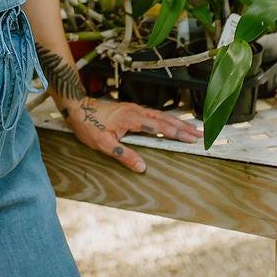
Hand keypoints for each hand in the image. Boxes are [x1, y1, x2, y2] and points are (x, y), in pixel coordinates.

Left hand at [59, 95, 202, 172]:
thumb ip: (124, 155)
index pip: (159, 126)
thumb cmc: (88, 125)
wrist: (78, 108)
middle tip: (199, 134)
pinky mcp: (131, 109)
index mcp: (131, 119)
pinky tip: (169, 124)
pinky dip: (165, 119)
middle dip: (183, 126)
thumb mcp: (103, 144)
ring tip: (190, 129)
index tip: (191, 138)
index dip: (176, 133)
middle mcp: (135, 111)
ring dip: (176, 122)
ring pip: (160, 115)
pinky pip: (153, 114)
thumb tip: (142, 167)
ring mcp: (134, 109)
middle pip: (164, 118)